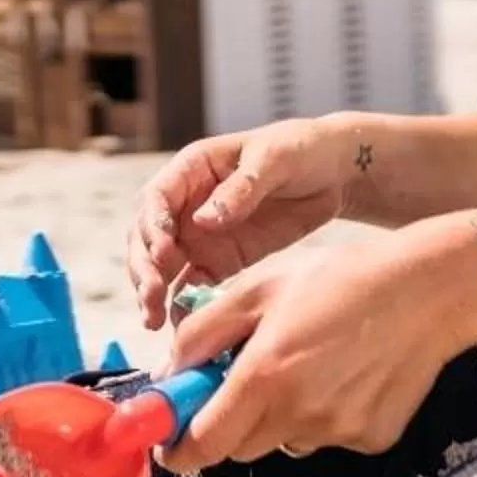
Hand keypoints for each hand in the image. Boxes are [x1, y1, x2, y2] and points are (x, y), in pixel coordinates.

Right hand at [127, 117, 361, 327]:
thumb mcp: (273, 159)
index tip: (162, 254)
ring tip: (154, 321)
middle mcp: (187, 204)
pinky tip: (180, 326)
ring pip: (162, 266)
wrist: (331, 173)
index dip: (152, 226)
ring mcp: (201, 235)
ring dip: (153, 291)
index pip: (156, 198)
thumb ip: (240, 189)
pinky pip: (193, 285)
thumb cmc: (298, 150)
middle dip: (144, 267)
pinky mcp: (220, 261)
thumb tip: (203, 221)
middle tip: (152, 297)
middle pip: (148, 236)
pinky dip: (183, 305)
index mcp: (193, 169)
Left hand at [156, 226, 459, 472]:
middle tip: (242, 380)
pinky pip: (328, 437)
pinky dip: (323, 414)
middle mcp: (298, 416)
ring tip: (306, 364)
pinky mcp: (371, 438)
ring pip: (283, 441)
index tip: (169, 442)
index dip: (178, 450)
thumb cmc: (339, 278)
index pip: (203, 445)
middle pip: (240, 447)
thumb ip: (204, 332)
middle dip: (228, 423)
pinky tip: (345, 373)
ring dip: (277, 417)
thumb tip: (167, 373)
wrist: (429, 290)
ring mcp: (338, 432)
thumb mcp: (260, 287)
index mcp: (264, 377)